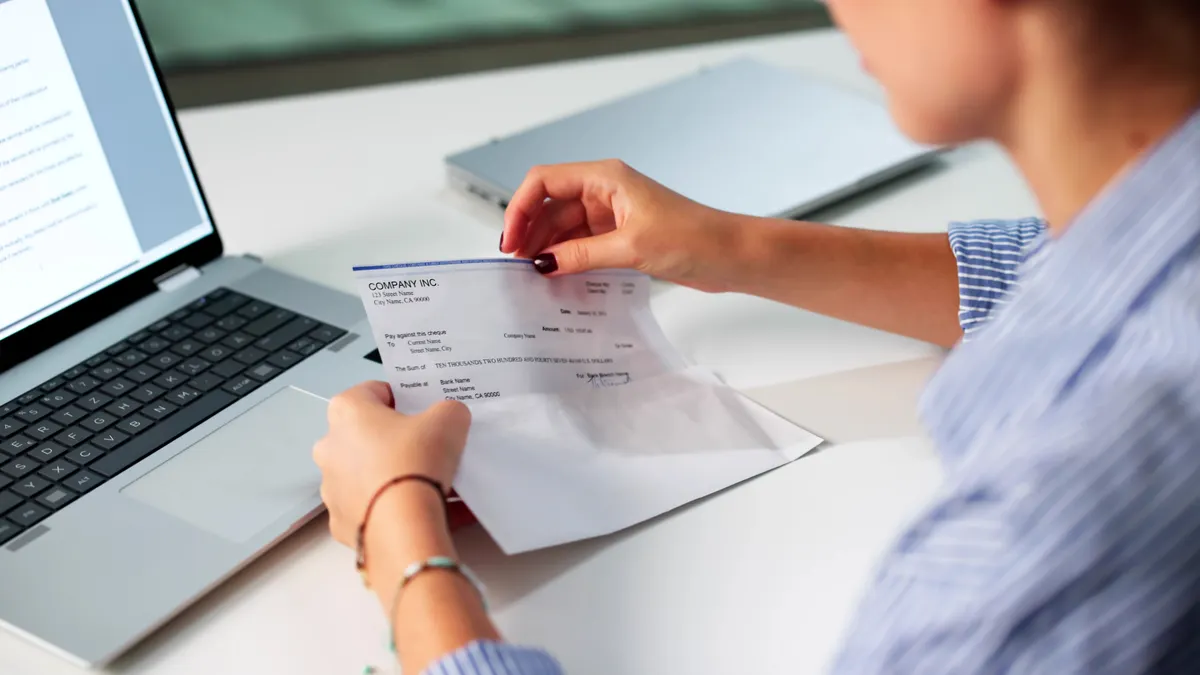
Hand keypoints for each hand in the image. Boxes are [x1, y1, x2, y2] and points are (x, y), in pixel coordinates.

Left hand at [312, 381, 470, 546]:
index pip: (374, 391)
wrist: (404, 526)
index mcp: (347, 412)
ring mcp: (332, 487)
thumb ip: (448, 410)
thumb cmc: (414, 466)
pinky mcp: (341, 520)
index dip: (402, 399)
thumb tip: (448, 417)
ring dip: (392, 475)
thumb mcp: (448, 420)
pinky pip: (370, 507)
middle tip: (428, 448)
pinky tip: (422, 511)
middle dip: (396, 440)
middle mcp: (330, 446)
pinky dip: (391, 508)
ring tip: (430, 484)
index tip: (422, 411)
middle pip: (367, 435)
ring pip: (367, 474)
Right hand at [500, 160, 744, 291]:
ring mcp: (612, 214)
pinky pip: (582, 244)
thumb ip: (581, 255)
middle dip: (530, 233)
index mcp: (606, 177)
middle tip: (517, 267)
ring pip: (564, 227)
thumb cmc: (694, 238)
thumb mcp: (630, 247)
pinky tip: (558, 278)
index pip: (545, 181)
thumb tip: (543, 264)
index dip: (520, 208)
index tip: (510, 242)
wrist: (731, 255)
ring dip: (547, 248)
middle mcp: (605, 191)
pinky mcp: (621, 236)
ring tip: (534, 277)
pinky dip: (567, 259)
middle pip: (550, 206)